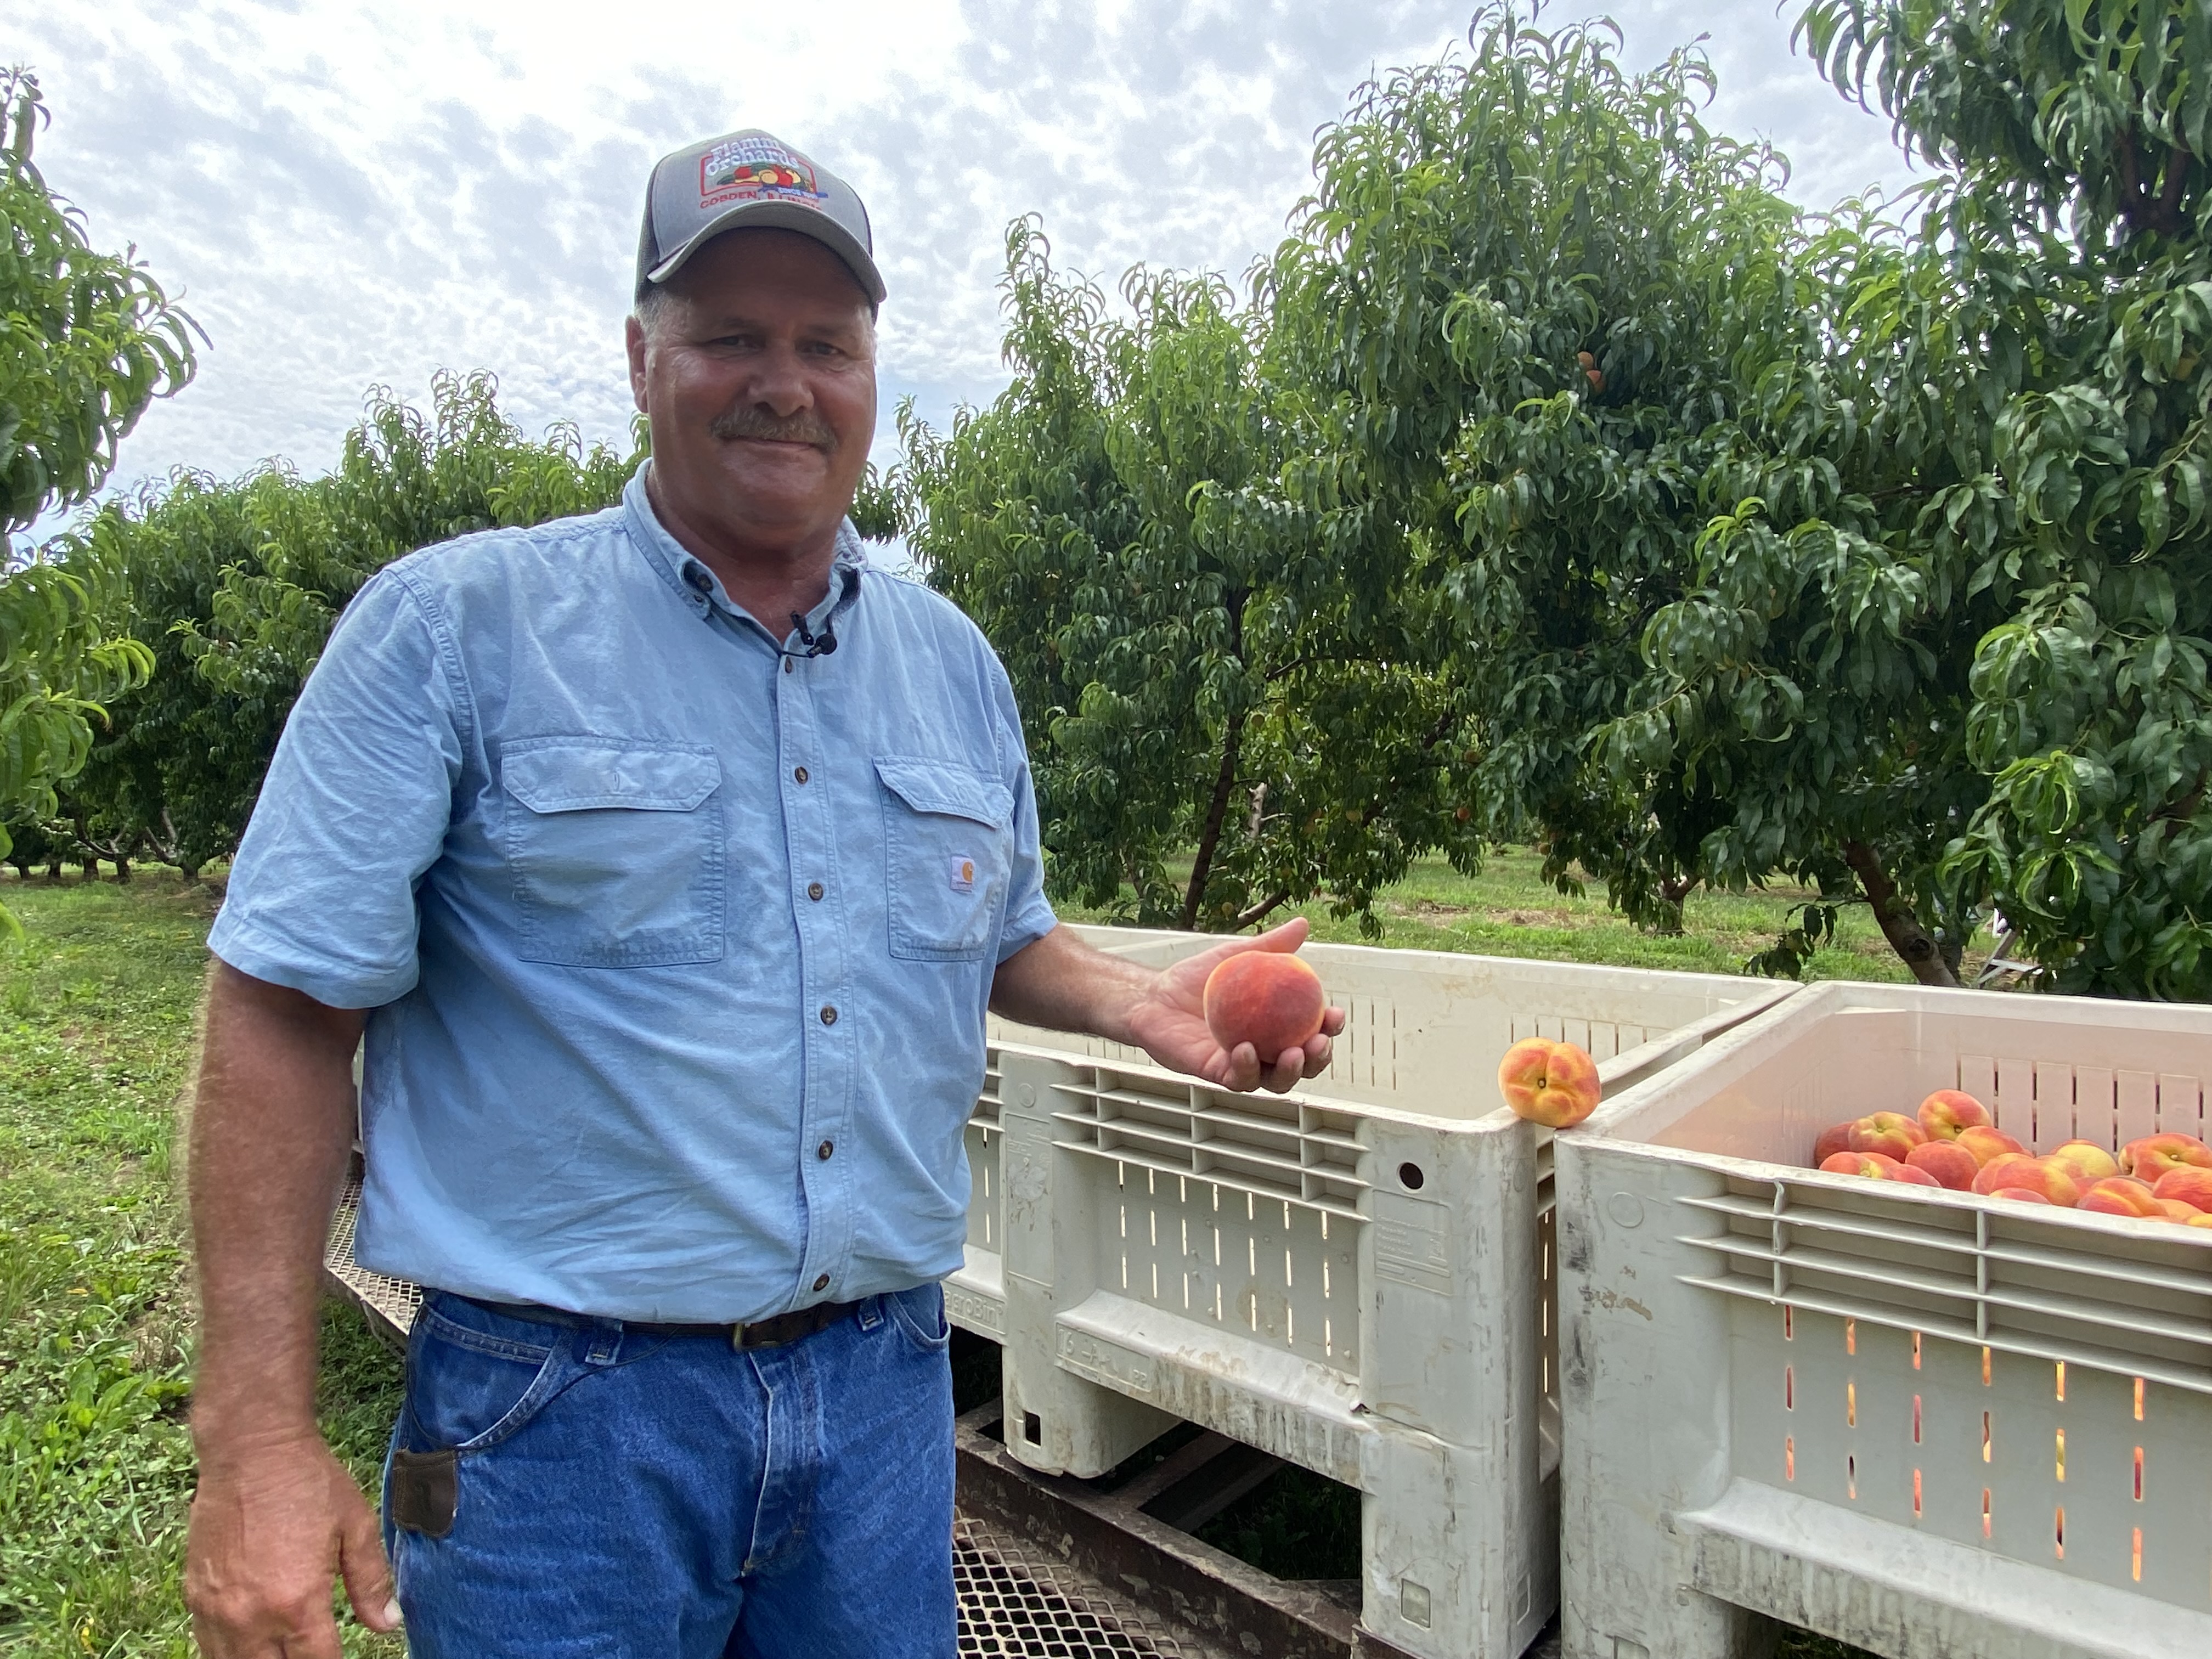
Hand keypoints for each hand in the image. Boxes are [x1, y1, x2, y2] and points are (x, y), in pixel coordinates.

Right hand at [185, 1430, 400, 1657]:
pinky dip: (230, 1654)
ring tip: (283, 1651)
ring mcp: (217, 1611)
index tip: (341, 1656)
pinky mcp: (195, 1598)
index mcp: (297, 1604)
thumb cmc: (309, 1483)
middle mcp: (251, 1617)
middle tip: (311, 1650)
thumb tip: (387, 1625)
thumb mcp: (356, 1527)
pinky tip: (251, 1645)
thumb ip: (370, 1582)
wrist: (252, 1450)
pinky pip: (208, 1647)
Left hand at [1123, 916, 1346, 1091]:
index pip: (1311, 1032)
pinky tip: (1246, 1050)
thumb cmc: (1198, 980)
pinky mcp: (1215, 1073)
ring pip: (1275, 1081)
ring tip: (1293, 1054)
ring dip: (1291, 1072)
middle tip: (1319, 1042)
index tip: (1335, 1013)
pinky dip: (1246, 1068)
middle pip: (1302, 1065)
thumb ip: (1270, 946)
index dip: (1329, 1028)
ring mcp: (1241, 1065)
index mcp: (1275, 1026)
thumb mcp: (1237, 956)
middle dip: (1318, 1059)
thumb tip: (1302, 923)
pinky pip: (1237, 1079)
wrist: (1155, 996)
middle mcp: (1264, 1050)